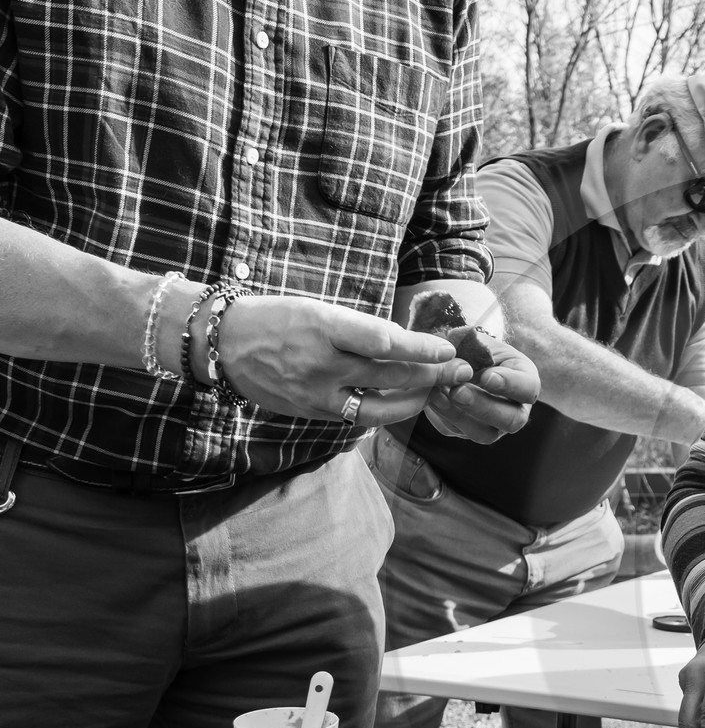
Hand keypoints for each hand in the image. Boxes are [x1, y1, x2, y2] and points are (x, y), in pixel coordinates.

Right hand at [217, 294, 458, 421]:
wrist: (223, 344)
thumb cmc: (277, 319)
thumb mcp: (318, 309)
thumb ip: (359, 330)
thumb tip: (405, 343)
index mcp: (324, 327)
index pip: (384, 342)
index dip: (421, 348)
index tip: (447, 349)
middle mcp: (322, 364)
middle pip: (390, 376)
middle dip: (431, 376)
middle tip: (458, 373)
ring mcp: (316, 394)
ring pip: (379, 408)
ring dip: (413, 402)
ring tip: (433, 392)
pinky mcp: (312, 413)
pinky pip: (358, 418)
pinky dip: (384, 412)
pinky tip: (401, 403)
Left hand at [422, 335, 540, 442]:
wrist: (456, 358)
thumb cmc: (473, 346)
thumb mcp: (476, 340)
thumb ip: (472, 347)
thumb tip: (456, 357)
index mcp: (525, 380)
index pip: (529, 389)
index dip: (510, 385)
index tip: (487, 376)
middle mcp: (515, 408)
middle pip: (512, 420)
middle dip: (483, 406)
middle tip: (459, 391)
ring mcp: (493, 425)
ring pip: (484, 434)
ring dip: (460, 416)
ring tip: (438, 394)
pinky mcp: (468, 430)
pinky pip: (457, 431)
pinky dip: (443, 415)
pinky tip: (431, 398)